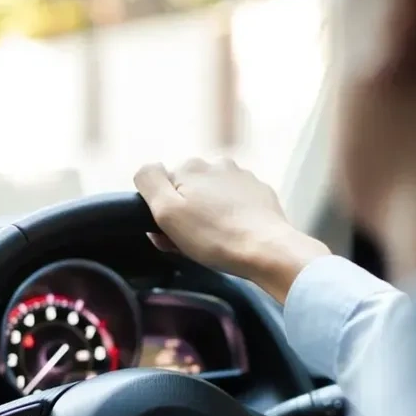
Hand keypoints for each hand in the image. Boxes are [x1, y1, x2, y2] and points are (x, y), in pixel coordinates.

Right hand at [134, 158, 330, 302]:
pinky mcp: (261, 193)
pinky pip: (236, 204)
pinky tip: (235, 237)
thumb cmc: (215, 237)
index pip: (162, 187)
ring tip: (216, 242)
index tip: (172, 233)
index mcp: (191, 166)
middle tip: (192, 243)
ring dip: (208, 216)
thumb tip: (147, 168)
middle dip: (186, 214)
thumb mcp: (167, 212)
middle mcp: (217, 164)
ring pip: (212, 197)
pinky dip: (231, 218)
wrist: (268, 251)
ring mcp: (243, 177)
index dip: (163, 212)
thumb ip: (149, 182)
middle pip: (189, 191)